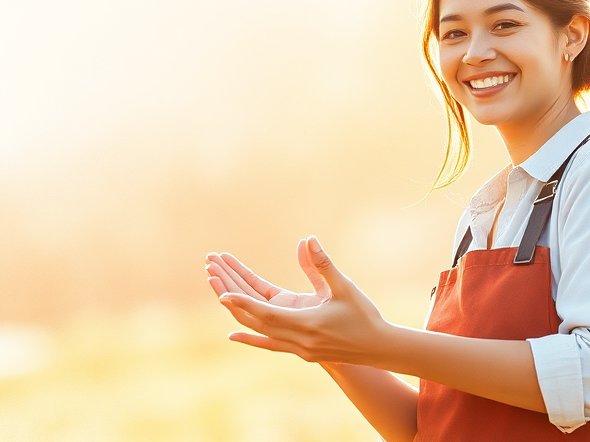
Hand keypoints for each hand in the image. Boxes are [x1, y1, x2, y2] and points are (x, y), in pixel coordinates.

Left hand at [212, 236, 389, 364]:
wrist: (378, 348)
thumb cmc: (364, 315)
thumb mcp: (344, 287)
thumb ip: (322, 265)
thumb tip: (307, 240)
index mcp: (307, 323)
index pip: (267, 313)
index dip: (243, 302)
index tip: (222, 292)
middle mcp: (297, 339)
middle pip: (256, 319)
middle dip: (231, 297)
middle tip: (211, 274)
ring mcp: (296, 348)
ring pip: (258, 329)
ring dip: (238, 310)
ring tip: (219, 290)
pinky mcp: (298, 350)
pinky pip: (267, 342)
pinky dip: (249, 336)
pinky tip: (232, 332)